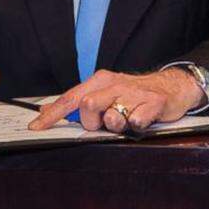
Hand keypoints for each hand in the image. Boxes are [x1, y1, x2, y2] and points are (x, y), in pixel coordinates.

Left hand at [28, 68, 204, 133]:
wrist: (172, 86)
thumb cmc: (134, 94)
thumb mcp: (105, 93)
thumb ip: (78, 102)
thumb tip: (47, 111)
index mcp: (100, 81)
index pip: (70, 98)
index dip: (52, 114)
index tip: (36, 127)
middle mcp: (115, 84)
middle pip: (88, 107)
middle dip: (93, 122)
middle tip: (106, 122)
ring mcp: (135, 93)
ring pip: (112, 117)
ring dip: (116, 126)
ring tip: (126, 120)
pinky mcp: (154, 103)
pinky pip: (136, 122)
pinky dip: (136, 126)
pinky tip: (141, 120)